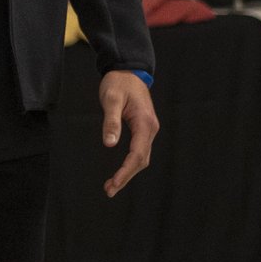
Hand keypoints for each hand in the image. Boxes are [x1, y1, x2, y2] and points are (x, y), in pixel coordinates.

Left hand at [100, 72, 159, 197]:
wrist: (128, 71)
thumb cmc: (118, 83)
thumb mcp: (111, 99)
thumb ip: (111, 122)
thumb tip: (109, 144)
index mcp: (145, 123)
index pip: (137, 154)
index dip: (126, 171)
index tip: (114, 183)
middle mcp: (151, 128)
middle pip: (141, 160)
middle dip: (126, 177)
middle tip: (109, 190)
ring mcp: (148, 130)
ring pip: (141, 158)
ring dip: (128, 173)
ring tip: (111, 185)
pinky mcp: (143, 129)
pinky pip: (139, 151)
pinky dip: (130, 164)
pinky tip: (120, 172)